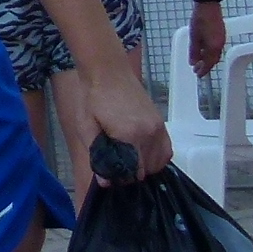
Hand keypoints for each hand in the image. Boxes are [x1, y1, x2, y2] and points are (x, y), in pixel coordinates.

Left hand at [86, 67, 172, 181]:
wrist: (108, 71)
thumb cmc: (92, 97)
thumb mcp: (86, 126)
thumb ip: (96, 154)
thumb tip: (105, 181)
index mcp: (130, 135)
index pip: (134, 172)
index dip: (121, 177)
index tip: (110, 173)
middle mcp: (150, 133)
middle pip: (147, 170)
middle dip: (132, 173)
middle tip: (117, 165)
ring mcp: (158, 127)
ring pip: (159, 162)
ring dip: (145, 166)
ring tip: (128, 160)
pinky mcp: (161, 122)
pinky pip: (167, 149)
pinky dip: (157, 157)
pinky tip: (143, 154)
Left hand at [188, 0, 227, 76]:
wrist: (208, 4)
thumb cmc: (199, 20)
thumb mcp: (194, 37)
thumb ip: (194, 51)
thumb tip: (193, 63)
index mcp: (214, 47)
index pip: (209, 63)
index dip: (203, 70)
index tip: (197, 74)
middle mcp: (220, 44)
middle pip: (214, 60)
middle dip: (206, 66)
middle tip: (197, 69)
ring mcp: (222, 38)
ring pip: (216, 54)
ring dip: (208, 59)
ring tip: (199, 61)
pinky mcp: (221, 33)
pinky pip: (217, 47)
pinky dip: (210, 52)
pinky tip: (204, 50)